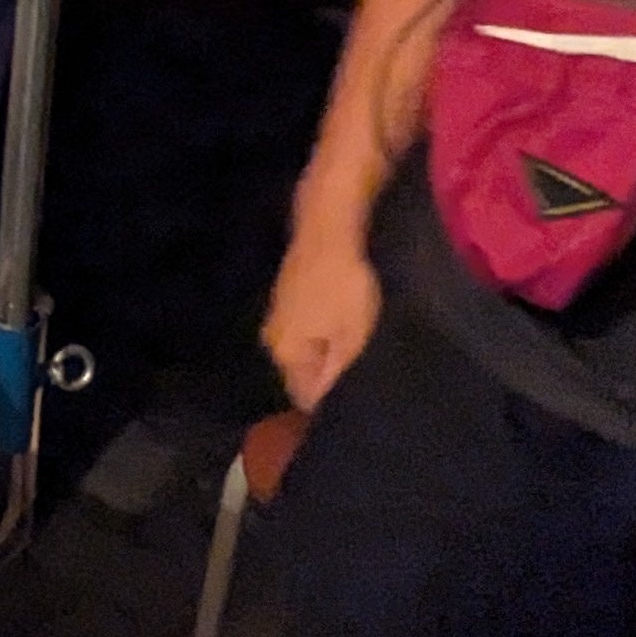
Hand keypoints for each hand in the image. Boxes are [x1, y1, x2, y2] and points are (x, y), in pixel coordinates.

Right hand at [261, 217, 382, 413]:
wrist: (328, 229)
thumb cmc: (345, 287)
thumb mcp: (353, 337)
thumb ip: (337, 375)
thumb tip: (324, 407)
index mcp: (286, 356)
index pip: (307, 399)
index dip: (333, 403)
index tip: (361, 396)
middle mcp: (273, 342)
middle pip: (303, 375)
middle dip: (328, 377)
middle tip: (362, 371)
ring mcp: (276, 318)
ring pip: (304, 351)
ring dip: (325, 353)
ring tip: (354, 345)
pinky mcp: (285, 298)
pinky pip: (304, 331)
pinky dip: (322, 333)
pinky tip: (341, 322)